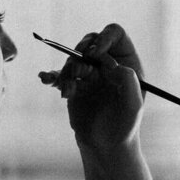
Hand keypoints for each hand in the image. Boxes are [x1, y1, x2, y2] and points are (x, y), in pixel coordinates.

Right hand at [38, 23, 145, 149]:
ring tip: (68, 90)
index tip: (96, 53)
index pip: (114, 35)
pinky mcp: (73, 85)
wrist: (105, 145)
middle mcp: (107, 63)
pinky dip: (51, 76)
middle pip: (90, 41)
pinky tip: (45, 79)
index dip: (104, 38)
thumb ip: (128, 81)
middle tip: (78, 69)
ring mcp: (89, 73)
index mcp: (125, 61)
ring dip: (68, 71)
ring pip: (73, 58)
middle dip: (81, 51)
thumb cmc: (124, 125)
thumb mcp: (133, 105)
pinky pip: (59, 74)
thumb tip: (112, 64)